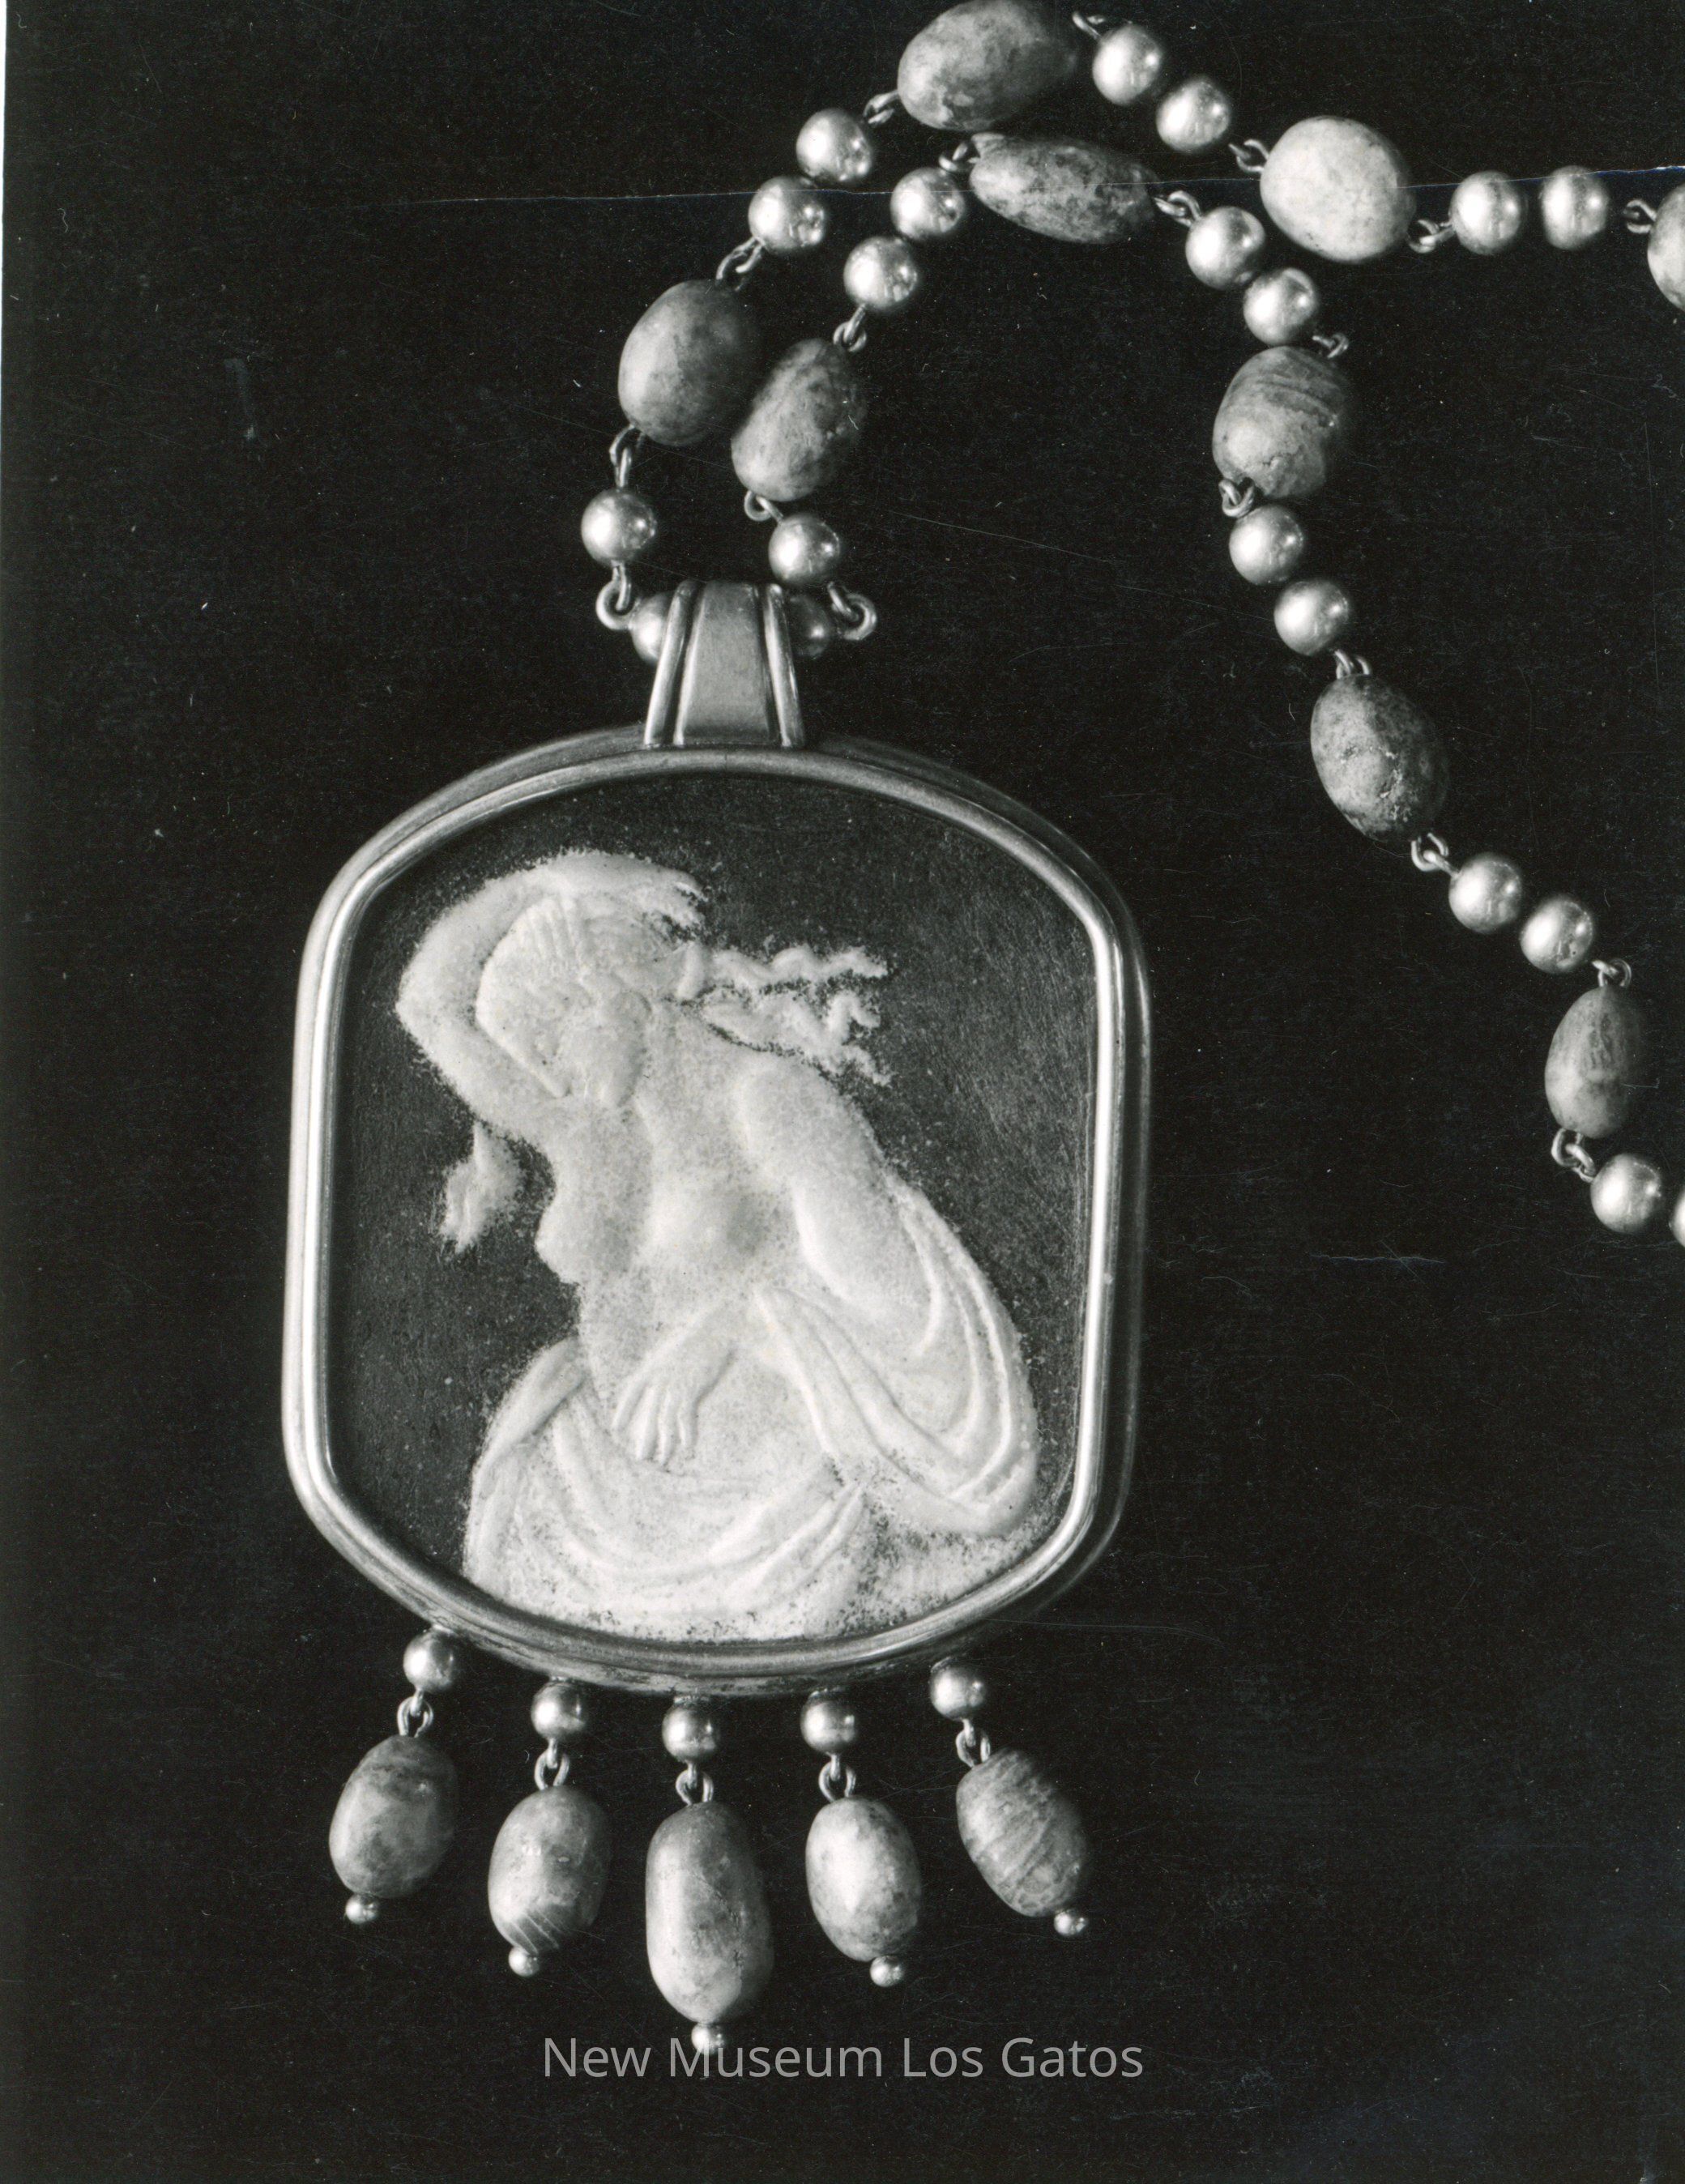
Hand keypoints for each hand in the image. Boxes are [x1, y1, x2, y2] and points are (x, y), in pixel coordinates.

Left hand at [611, 1315, 731, 1468]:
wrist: (714, 1331)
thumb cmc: (696, 1340)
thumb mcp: (671, 1352)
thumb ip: (662, 1368)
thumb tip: (657, 1383)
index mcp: (652, 1367)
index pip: (632, 1392)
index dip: (623, 1410)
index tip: (616, 1428)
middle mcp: (660, 1378)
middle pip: (649, 1415)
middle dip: (644, 1438)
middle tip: (640, 1458)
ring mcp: (676, 1384)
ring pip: (666, 1420)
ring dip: (665, 1443)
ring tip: (662, 1460)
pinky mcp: (692, 1388)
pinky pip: (686, 1416)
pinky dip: (687, 1433)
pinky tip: (687, 1448)